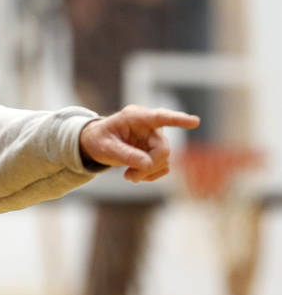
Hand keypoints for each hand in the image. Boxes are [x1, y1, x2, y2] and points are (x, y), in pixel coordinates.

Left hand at [79, 105, 199, 182]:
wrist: (98, 142)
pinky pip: (163, 166)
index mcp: (135, 117)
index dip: (177, 120)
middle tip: (129, 177)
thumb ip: (124, 154)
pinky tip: (137, 174)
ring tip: (128, 176)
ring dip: (148, 172)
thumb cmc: (99, 139)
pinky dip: (151, 174)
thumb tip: (147, 164)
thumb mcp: (104, 146)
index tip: (195, 121)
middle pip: (162, 149)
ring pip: (164, 160)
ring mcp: (155, 138)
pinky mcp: (157, 150)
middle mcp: (149, 125)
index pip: (159, 117)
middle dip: (149, 166)